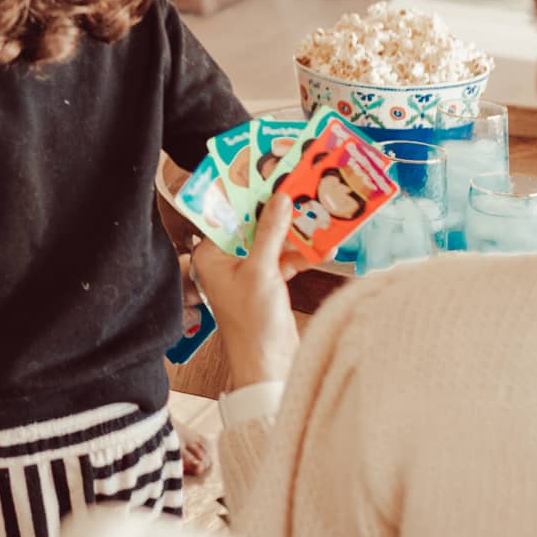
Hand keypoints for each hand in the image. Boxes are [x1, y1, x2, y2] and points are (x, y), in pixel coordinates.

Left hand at [186, 190, 306, 391]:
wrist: (268, 367)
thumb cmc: (253, 325)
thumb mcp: (262, 271)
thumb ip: (271, 233)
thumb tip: (280, 198)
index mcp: (211, 254)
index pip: (225, 213)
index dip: (245, 191)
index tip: (266, 169)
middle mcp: (226, 260)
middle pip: (252, 223)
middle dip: (276, 206)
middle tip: (298, 182)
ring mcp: (248, 271)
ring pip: (272, 240)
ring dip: (295, 228)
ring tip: (318, 207)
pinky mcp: (268, 283)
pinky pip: (285, 259)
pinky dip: (303, 252)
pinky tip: (326, 242)